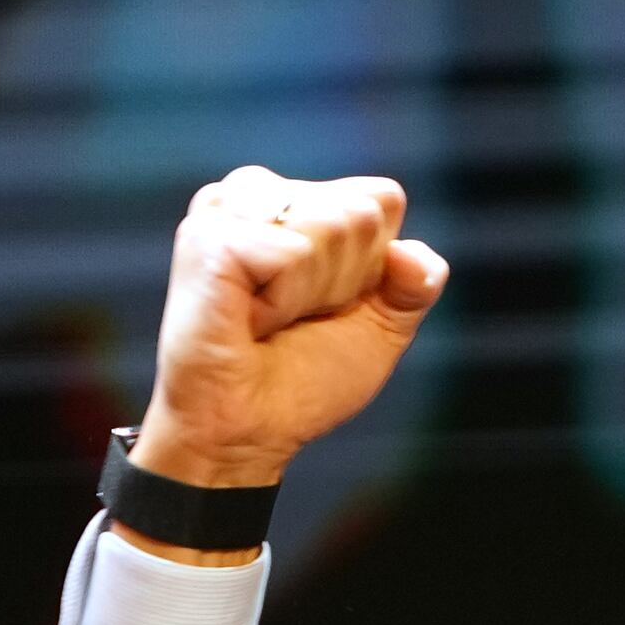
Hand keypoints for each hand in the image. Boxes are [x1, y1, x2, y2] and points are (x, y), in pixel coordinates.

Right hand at [128, 165, 448, 492]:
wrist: (250, 430)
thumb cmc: (303, 379)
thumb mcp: (381, 327)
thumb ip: (415, 284)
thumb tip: (411, 254)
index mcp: (300, 202)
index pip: (382, 198)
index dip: (374, 265)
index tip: (329, 304)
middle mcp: (262, 194)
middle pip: (362, 211)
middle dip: (345, 281)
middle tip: (295, 318)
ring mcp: (229, 208)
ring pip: (331, 223)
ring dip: (315, 292)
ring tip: (267, 318)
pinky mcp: (208, 235)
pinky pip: (292, 253)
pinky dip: (283, 301)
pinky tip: (247, 319)